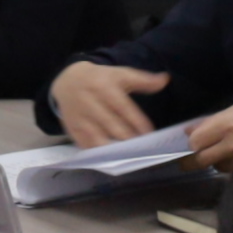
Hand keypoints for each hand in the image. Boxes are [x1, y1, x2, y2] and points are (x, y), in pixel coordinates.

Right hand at [50, 60, 167, 147]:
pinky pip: (85, 144)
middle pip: (112, 126)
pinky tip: (111, 157)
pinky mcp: (71, 128)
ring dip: (114, 149)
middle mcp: (90, 102)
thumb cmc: (100, 79)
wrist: (67, 80)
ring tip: (128, 155)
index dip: (138, 122)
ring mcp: (79, 117)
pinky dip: (98, 152)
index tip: (149, 134)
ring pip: (98, 138)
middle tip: (143, 148)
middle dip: (128, 139)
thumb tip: (165, 79)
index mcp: (104, 87)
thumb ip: (143, 80)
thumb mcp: (120, 74)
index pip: (124, 108)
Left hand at [182, 99, 232, 171]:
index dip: (193, 144)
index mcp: (228, 125)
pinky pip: (230, 172)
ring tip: (229, 151)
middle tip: (192, 159)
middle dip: (194, 160)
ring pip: (216, 167)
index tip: (194, 143)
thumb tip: (187, 133)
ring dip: (216, 161)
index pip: (196, 142)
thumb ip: (210, 122)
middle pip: (200, 160)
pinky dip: (230, 166)